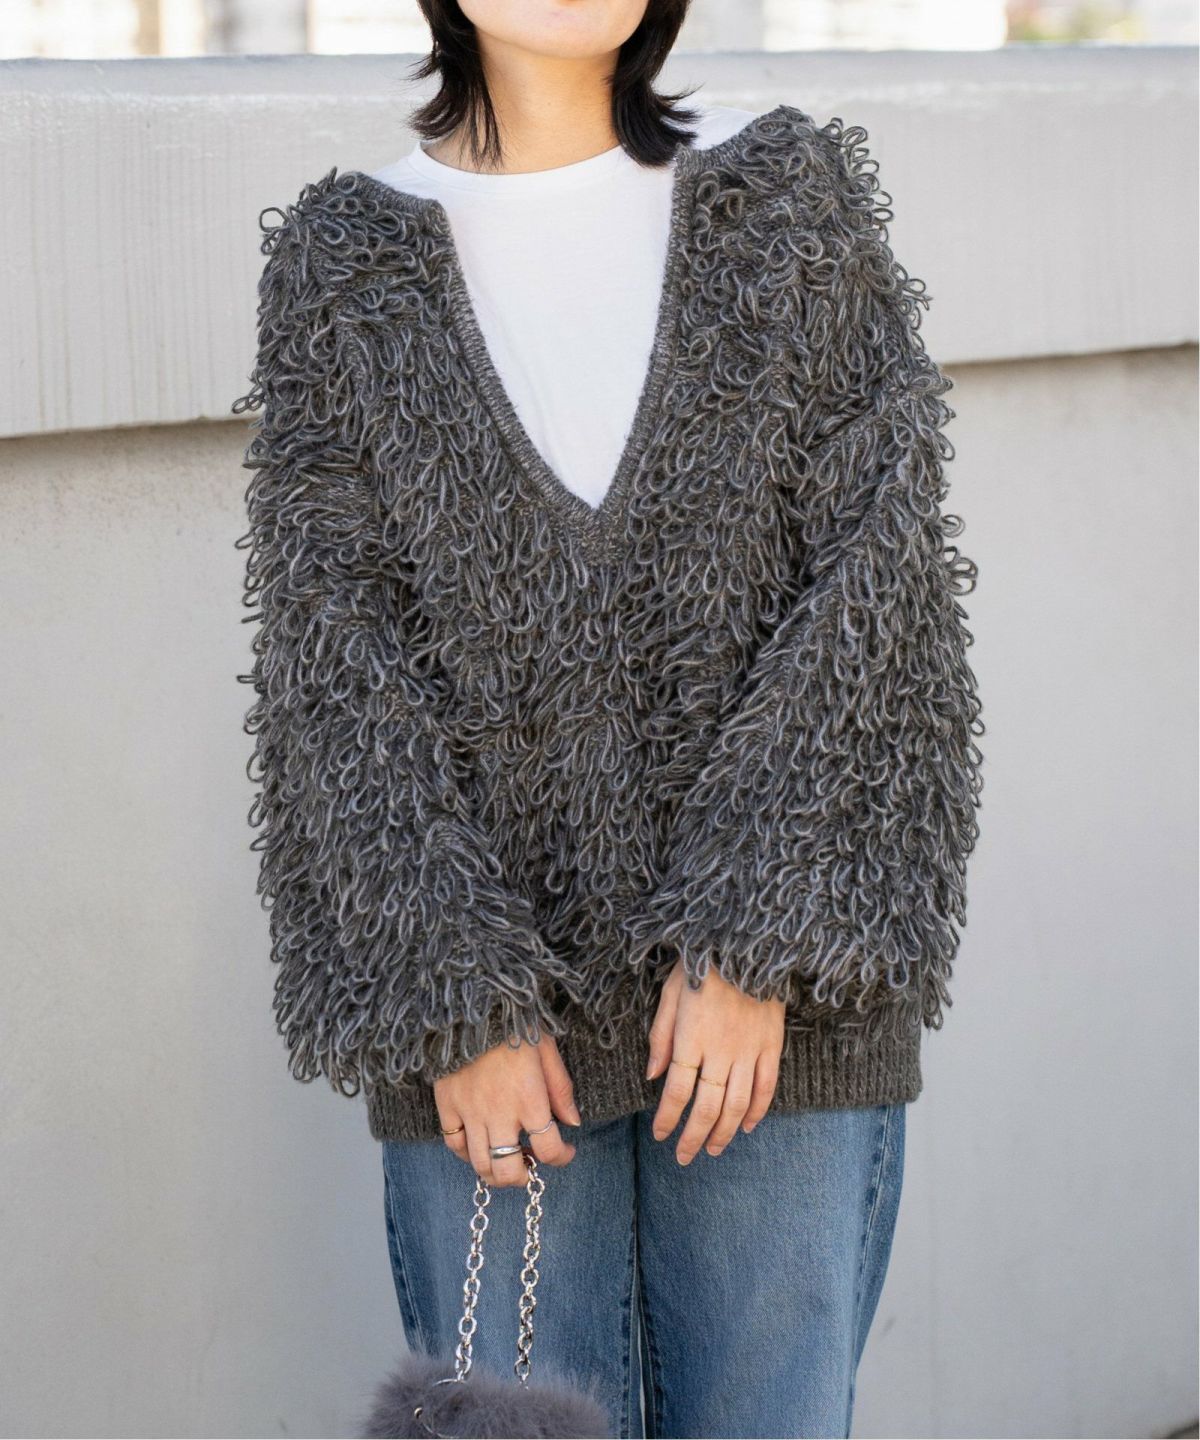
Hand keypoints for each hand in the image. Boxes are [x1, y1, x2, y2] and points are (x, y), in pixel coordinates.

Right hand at [434, 1032, 581, 1186]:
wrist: (473, 1003)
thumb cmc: (516, 1022)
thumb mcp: (548, 1050)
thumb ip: (561, 1090)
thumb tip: (573, 1122)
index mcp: (530, 1099)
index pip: (549, 1150)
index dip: (563, 1157)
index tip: (566, 1151)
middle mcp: (499, 1112)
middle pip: (508, 1170)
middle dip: (522, 1177)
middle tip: (528, 1166)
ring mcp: (470, 1111)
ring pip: (480, 1164)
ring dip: (495, 1172)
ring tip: (505, 1160)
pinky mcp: (447, 1104)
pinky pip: (453, 1144)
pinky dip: (466, 1153)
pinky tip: (479, 1144)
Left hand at [646, 957, 784, 1163]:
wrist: (747, 940)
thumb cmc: (702, 961)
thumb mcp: (671, 992)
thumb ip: (661, 1036)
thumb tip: (653, 1075)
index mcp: (691, 1038)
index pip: (677, 1092)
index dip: (668, 1118)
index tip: (661, 1135)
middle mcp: (721, 1051)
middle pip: (707, 1106)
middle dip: (694, 1137)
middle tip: (684, 1157)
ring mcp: (750, 1050)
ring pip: (738, 1104)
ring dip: (723, 1132)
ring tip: (713, 1149)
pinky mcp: (771, 1045)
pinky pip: (767, 1087)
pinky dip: (758, 1111)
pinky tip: (747, 1127)